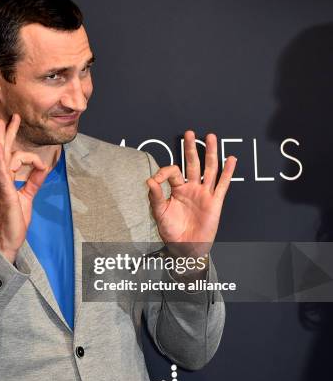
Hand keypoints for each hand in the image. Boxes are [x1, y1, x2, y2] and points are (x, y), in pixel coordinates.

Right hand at [0, 114, 49, 262]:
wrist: (7, 241)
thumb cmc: (14, 221)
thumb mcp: (27, 197)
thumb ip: (33, 181)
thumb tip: (42, 167)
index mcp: (5, 180)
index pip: (12, 158)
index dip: (29, 156)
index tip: (43, 166)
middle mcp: (0, 180)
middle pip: (3, 151)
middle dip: (8, 133)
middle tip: (11, 117)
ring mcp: (0, 185)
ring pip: (1, 157)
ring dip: (3, 139)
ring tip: (2, 123)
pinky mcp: (3, 192)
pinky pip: (1, 172)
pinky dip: (0, 158)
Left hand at [146, 131, 236, 257]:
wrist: (185, 247)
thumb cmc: (171, 231)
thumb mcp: (159, 213)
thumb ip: (156, 196)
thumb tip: (149, 180)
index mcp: (177, 189)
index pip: (173, 172)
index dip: (164, 171)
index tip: (157, 179)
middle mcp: (191, 188)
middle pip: (192, 164)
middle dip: (191, 148)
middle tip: (189, 133)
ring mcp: (204, 194)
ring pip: (209, 169)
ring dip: (210, 153)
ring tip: (211, 137)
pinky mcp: (215, 202)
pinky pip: (223, 185)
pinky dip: (228, 172)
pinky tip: (231, 159)